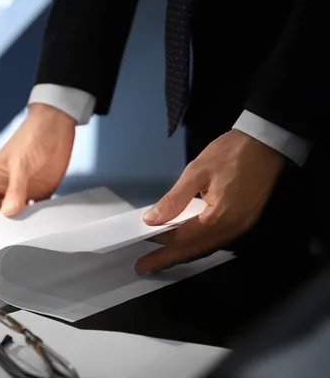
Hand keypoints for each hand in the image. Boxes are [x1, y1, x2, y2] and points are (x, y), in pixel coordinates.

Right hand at [0, 104, 75, 216]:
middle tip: (14, 228)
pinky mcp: (42, 191)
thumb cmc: (31, 136)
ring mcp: (25, 190)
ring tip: (31, 224)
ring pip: (20, 213)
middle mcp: (8, 186)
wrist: (56, 126)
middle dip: (5, 221)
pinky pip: (39, 209)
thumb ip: (15, 189)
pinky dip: (41, 215)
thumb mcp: (19, 163)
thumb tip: (9, 212)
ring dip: (24, 220)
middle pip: (1, 212)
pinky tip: (45, 217)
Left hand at [136, 129, 285, 274]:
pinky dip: (197, 244)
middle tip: (145, 266)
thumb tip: (153, 219)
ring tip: (160, 257)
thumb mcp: (196, 171)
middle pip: (195, 250)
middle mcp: (233, 229)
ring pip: (206, 247)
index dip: (161, 250)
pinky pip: (217, 239)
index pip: (184, 240)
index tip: (142, 261)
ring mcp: (241, 226)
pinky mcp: (244, 220)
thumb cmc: (230, 152)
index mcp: (220, 218)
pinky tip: (184, 243)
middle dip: (169, 259)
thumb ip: (174, 199)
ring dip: (182, 253)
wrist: (266, 142)